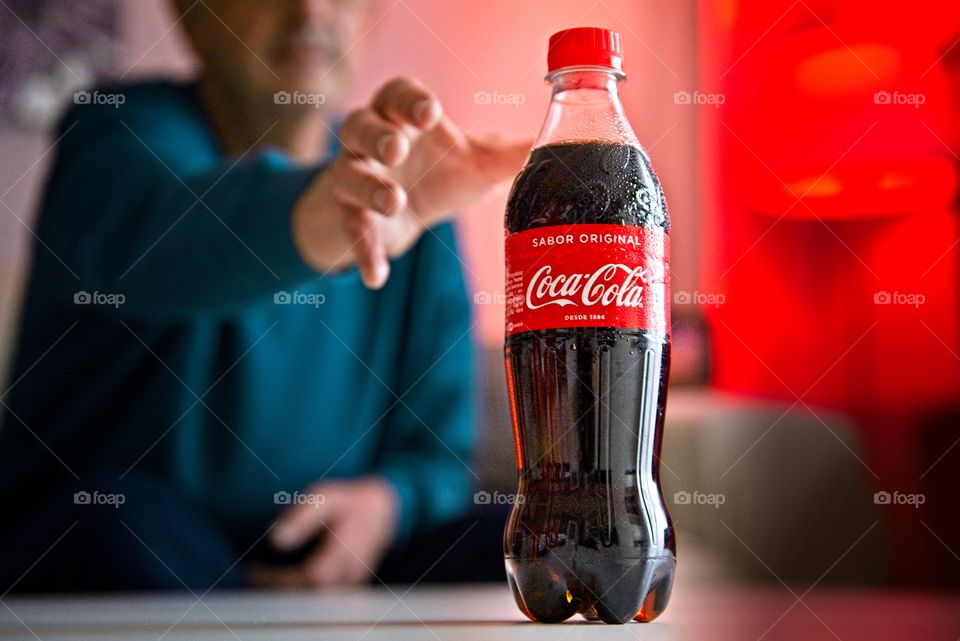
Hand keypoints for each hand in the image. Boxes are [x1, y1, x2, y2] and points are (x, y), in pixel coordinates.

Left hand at [247, 476, 398, 587]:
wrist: (381, 511)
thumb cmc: (349, 503)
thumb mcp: (325, 497)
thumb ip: (302, 518)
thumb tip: (276, 540)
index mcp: (346, 548)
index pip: (314, 576)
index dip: (281, 579)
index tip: (255, 571)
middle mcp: (352, 569)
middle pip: (313, 593)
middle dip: (279, 588)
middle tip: (254, 576)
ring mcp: (353, 580)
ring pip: (317, 598)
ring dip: (289, 592)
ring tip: (263, 578)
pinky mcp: (350, 585)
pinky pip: (323, 595)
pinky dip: (301, 591)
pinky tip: (283, 580)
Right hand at [292, 76, 531, 288]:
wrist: (393, 213)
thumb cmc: (437, 173)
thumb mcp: (473, 164)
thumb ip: (509, 157)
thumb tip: (560, 147)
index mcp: (403, 118)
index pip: (397, 94)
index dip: (410, 100)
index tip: (429, 114)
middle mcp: (370, 143)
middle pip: (358, 126)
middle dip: (377, 136)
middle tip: (397, 150)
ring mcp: (354, 180)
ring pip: (348, 175)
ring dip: (369, 188)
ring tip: (393, 203)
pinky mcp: (349, 218)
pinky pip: (352, 233)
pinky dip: (365, 253)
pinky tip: (376, 276)